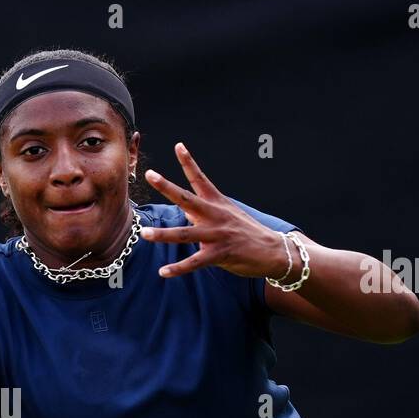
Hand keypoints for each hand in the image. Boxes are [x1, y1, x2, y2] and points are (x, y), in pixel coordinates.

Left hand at [140, 142, 288, 279]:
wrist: (273, 250)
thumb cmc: (247, 233)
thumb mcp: (228, 215)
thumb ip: (204, 213)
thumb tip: (185, 211)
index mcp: (217, 203)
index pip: (200, 179)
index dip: (189, 162)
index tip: (178, 145)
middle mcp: (215, 215)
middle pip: (187, 199)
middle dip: (168, 187)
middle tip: (150, 174)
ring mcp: (217, 235)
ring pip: (185, 234)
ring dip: (163, 234)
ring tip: (145, 233)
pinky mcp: (220, 254)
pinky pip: (194, 263)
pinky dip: (178, 268)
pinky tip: (163, 272)